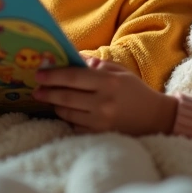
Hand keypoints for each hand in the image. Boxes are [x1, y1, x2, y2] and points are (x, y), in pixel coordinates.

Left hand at [33, 57, 178, 135]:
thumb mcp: (118, 71)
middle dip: (48, 92)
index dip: (53, 75)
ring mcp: (101, 122)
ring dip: (56, 105)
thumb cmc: (134, 91)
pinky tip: (65, 112)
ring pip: (67, 113)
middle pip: (66, 97)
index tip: (39, 74)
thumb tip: (69, 58)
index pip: (73, 77)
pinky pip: (75, 126)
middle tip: (36, 89)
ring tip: (50, 99)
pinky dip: (68, 119)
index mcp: (108, 83)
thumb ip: (94, 64)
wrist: (154, 117)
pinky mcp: (100, 135)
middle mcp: (103, 103)